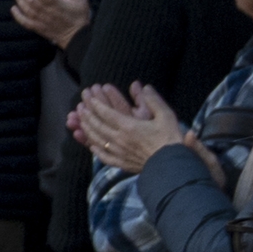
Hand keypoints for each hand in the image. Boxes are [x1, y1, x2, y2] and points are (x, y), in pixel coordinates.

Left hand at [73, 82, 188, 174]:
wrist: (172, 164)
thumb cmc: (171, 139)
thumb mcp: (166, 115)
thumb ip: (153, 100)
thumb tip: (144, 87)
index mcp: (129, 126)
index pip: (106, 113)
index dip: (96, 104)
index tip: (89, 97)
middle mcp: (119, 139)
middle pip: (97, 125)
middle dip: (87, 114)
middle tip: (80, 106)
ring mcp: (118, 152)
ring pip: (96, 139)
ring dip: (86, 129)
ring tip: (80, 121)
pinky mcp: (121, 163)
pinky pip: (103, 156)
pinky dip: (94, 149)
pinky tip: (91, 146)